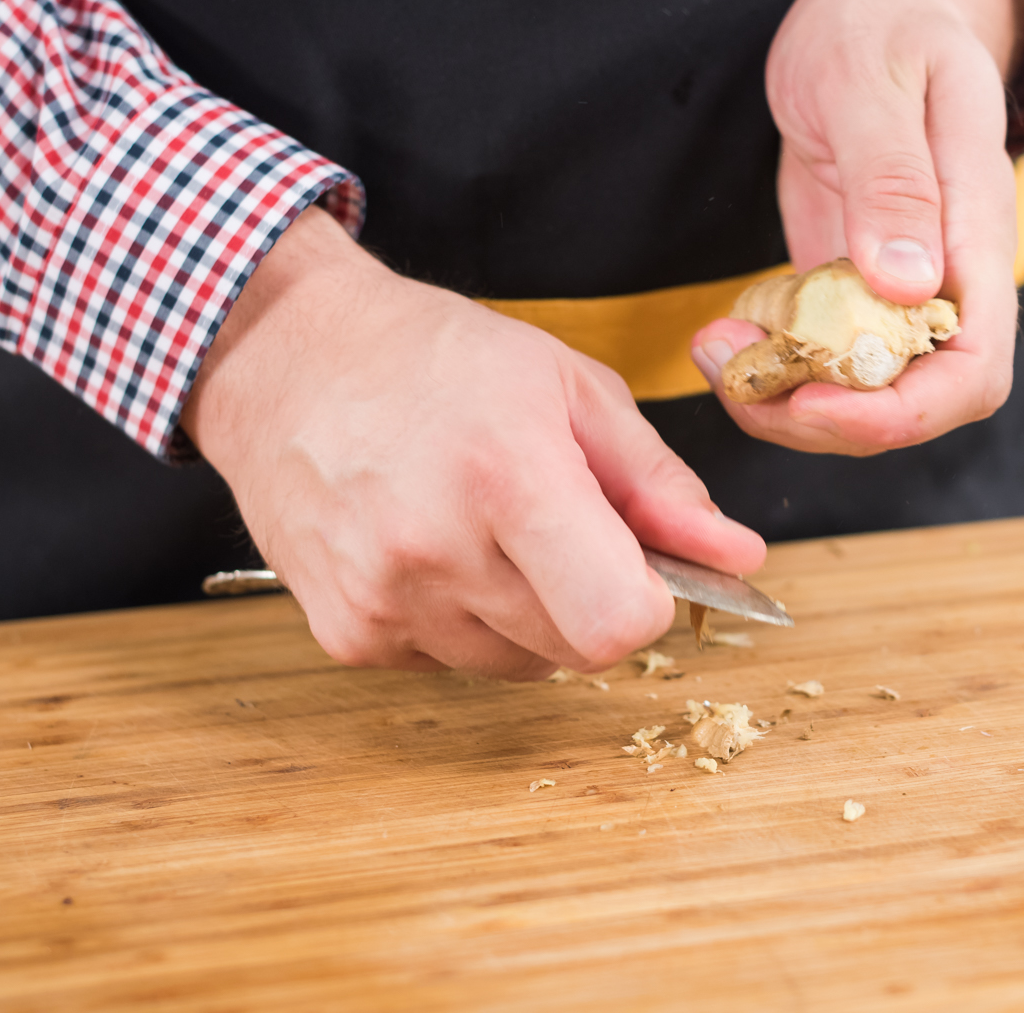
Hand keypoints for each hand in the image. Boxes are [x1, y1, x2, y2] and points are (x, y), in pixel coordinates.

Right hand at [184, 206, 765, 675]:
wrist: (286, 358)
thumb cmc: (434, 358)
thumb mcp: (569, 386)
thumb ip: (658, 483)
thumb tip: (737, 557)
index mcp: (508, 476)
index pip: (618, 622)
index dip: (649, 601)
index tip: (637, 560)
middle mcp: (436, 550)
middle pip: (576, 651)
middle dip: (594, 600)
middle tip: (559, 526)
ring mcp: (383, 601)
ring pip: (518, 665)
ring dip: (530, 614)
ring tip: (488, 527)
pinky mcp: (347, 635)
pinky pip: (451, 663)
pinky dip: (465, 621)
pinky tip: (436, 547)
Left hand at [690, 0, 1023, 454]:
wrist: (879, 8)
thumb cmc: (888, 25)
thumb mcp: (878, 81)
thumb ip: (895, 180)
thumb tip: (905, 281)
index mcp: (973, 229)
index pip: (974, 367)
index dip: (903, 412)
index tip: (818, 399)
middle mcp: (946, 274)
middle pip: (917, 401)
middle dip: (829, 421)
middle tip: (740, 383)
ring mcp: (898, 285)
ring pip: (864, 391)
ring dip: (788, 399)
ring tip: (718, 354)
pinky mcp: (851, 284)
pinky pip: (824, 356)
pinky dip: (773, 366)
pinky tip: (724, 335)